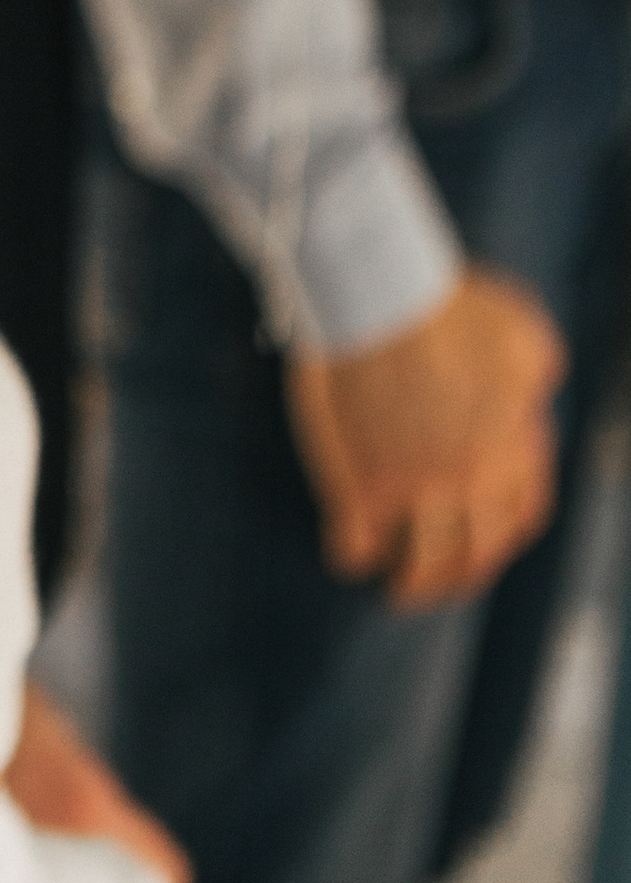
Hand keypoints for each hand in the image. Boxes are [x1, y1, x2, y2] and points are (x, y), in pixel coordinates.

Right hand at [284, 264, 562, 608]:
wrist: (380, 293)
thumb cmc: (452, 303)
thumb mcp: (524, 334)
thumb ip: (534, 373)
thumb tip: (531, 393)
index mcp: (513, 452)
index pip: (521, 518)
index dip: (503, 534)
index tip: (483, 537)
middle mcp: (470, 484)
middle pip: (473, 557)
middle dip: (459, 578)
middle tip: (437, 582)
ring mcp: (414, 491)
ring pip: (418, 566)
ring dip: (410, 585)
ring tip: (395, 589)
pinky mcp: (360, 488)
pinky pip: (354, 546)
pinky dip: (351, 554)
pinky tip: (348, 552)